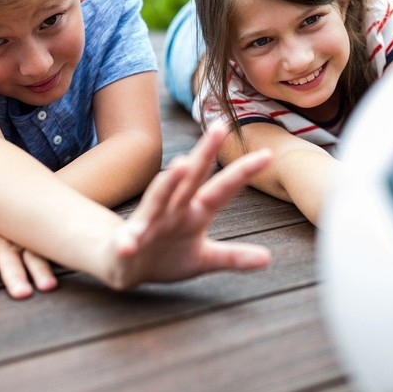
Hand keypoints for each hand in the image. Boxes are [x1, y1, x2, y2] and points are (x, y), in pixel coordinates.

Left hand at [0, 222, 58, 299]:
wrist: (13, 201)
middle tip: (20, 295)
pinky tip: (59, 277)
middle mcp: (2, 242)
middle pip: (8, 262)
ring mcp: (23, 241)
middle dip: (14, 277)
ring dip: (39, 271)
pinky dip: (53, 265)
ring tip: (46, 287)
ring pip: (31, 256)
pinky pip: (48, 253)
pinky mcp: (40, 242)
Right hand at [105, 122, 271, 289]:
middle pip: (191, 178)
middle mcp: (173, 210)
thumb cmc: (166, 255)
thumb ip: (233, 256)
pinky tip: (127, 245)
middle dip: (205, 154)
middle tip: (220, 127)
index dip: (243, 173)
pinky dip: (126, 242)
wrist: (124, 263)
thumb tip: (268, 259)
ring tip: (180, 167)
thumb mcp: (203, 258)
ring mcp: (149, 223)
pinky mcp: (126, 243)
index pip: (222, 188)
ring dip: (168, 183)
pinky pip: (126, 242)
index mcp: (195, 211)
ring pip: (158, 199)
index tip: (268, 155)